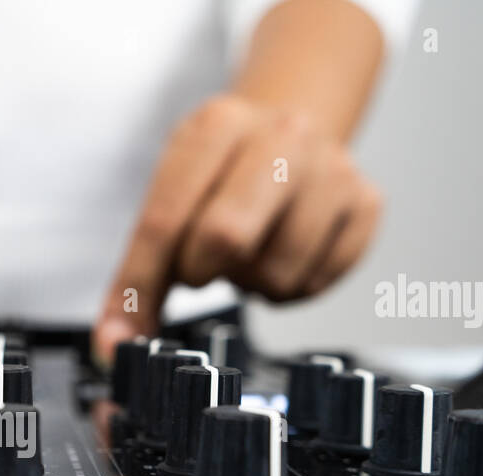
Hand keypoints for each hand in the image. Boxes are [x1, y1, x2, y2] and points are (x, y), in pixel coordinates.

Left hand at [93, 94, 382, 363]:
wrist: (290, 132)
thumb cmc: (222, 175)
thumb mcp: (169, 199)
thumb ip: (137, 274)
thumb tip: (115, 342)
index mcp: (218, 125)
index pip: (165, 220)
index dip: (141, 285)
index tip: (123, 332)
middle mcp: (283, 135)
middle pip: (227, 238)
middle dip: (202, 271)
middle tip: (203, 267)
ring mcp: (333, 167)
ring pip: (276, 272)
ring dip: (250, 283)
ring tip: (249, 253)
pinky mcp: (366, 203)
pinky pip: (316, 284)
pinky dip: (290, 288)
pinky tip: (283, 255)